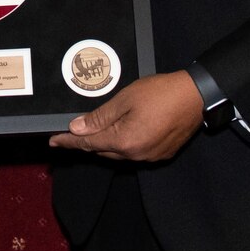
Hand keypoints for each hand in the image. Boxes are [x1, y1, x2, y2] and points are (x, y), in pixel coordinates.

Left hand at [48, 70, 201, 162]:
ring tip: (100, 129)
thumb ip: (99, 117)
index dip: (69, 142)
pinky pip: (135, 152)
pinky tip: (125, 131)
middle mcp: (136, 155)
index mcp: (125, 141)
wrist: (196, 96)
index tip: (53, 141)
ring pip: (118, 153)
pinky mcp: (162, 154)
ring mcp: (150, 157)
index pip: (88, 144)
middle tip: (74, 132)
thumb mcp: (125, 99)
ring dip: (107, 143)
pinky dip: (125, 144)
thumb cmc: (161, 93)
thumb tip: (77, 128)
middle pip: (102, 151)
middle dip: (88, 142)